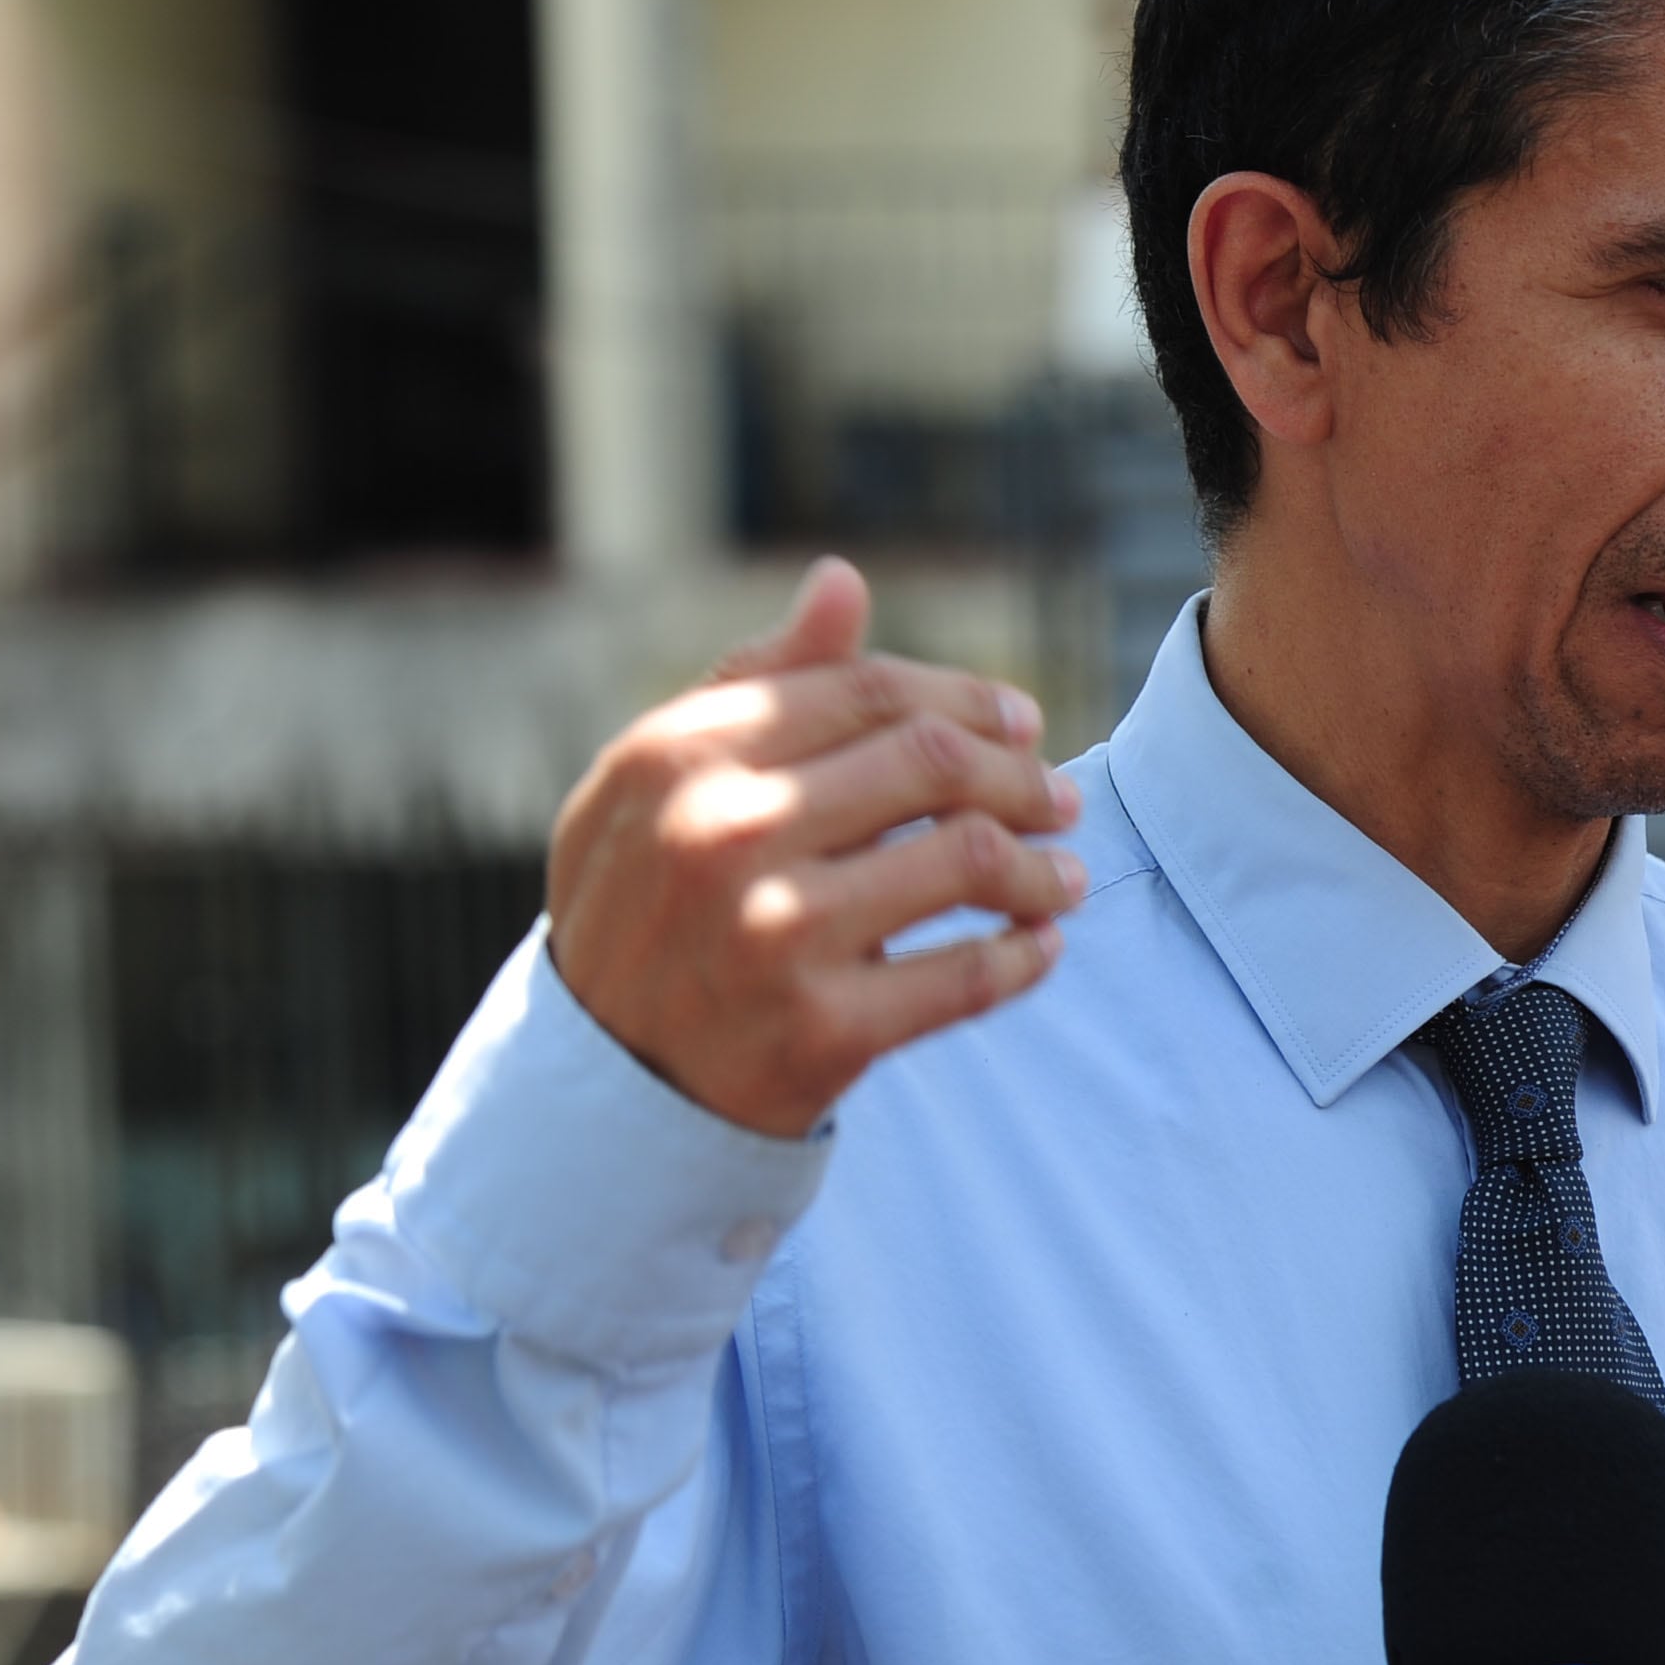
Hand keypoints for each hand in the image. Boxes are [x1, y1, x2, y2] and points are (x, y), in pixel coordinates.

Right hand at [548, 556, 1086, 1137]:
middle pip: (933, 763)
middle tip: (1061, 797)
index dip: (966, 699)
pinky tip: (1041, 948)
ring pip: (967, 862)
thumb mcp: (656, 780)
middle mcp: (723, 833)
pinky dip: (1022, 958)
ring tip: (1065, 877)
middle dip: (1022, 776)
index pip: (870, 690)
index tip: (1023, 722)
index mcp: (683, 753)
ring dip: (1041, 867)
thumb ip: (752, 681)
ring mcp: (773, 934)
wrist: (599, 1083)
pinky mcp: (819, 1031)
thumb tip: (842, 582)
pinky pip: (965, 978)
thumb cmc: (641, 903)